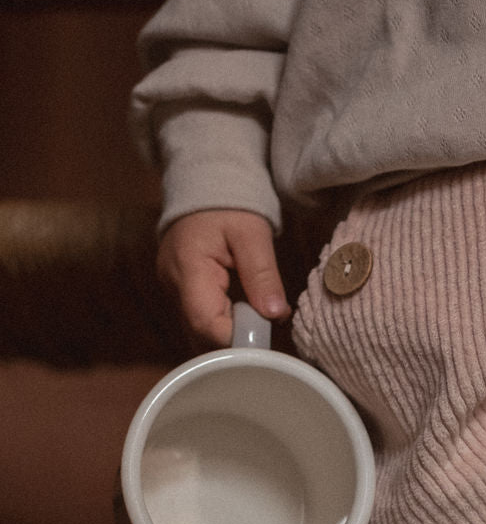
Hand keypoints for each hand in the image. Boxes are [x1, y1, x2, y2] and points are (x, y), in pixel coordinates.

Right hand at [157, 209, 290, 347]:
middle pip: (199, 335)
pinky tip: (242, 317)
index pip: (206, 322)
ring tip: (256, 322)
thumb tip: (275, 314)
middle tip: (265, 332)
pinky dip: (222, 325)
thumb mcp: (253, 233)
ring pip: (198, 333)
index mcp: (187, 267)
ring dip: (229, 336)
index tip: (264, 338)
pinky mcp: (179, 291)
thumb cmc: (228, 202)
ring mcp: (173, 290)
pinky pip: (199, 321)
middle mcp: (173, 285)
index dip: (236, 339)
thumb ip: (262, 275)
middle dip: (234, 342)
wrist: (204, 181)